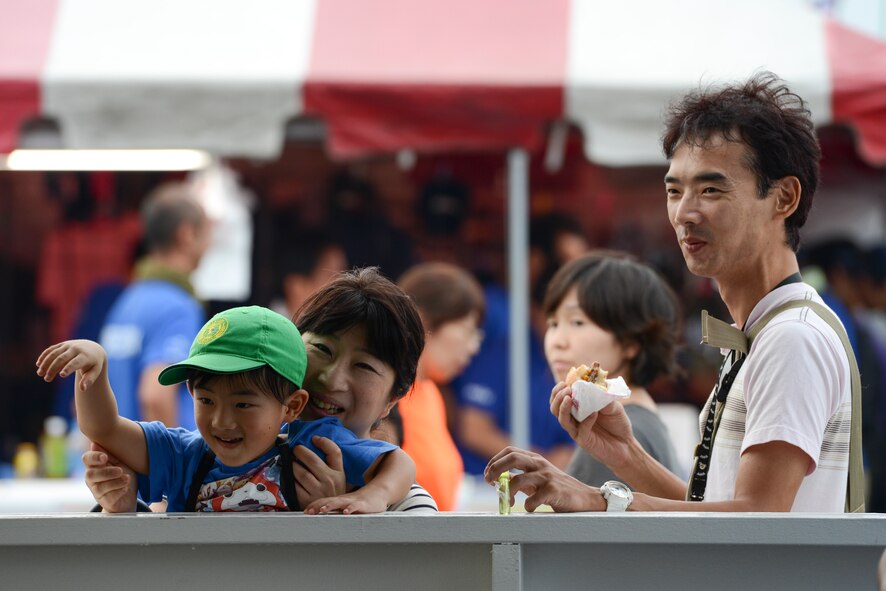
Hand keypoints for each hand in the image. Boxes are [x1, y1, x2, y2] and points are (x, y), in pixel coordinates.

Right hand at [36, 340, 105, 389]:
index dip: (69, 368)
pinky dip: (44, 356)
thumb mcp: (95, 371)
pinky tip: (38, 364)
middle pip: (62, 358)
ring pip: (54, 353)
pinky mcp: (62, 344)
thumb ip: (89, 380)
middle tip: (47, 379)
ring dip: (46, 363)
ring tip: (40, 374)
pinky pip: (51, 349)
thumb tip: (83, 389)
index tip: (61, 375)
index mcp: (85, 356)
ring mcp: (68, 345)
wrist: (93, 349)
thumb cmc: (93, 364)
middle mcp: (76, 349)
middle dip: (53, 368)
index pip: (76, 362)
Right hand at [83, 442, 137, 511]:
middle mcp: (92, 478)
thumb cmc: (123, 475)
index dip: (94, 457)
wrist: (130, 495)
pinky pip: (109, 497)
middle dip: (107, 472)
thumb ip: (109, 454)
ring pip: (100, 487)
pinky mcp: (105, 502)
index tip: (105, 457)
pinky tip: (125, 488)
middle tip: (120, 471)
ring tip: (127, 479)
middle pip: (90, 474)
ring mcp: (97, 491)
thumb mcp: (120, 461)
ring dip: (115, 482)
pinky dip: (119, 491)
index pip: (87, 459)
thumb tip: (94, 443)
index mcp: (95, 465)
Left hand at [293, 436, 346, 508]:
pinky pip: (294, 485)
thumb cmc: (332, 491)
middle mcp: (330, 481)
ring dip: (292, 464)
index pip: (334, 452)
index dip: (324, 442)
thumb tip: (314, 439)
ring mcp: (318, 492)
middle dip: (300, 451)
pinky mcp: (307, 500)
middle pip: (312, 460)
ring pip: (301, 472)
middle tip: (295, 449)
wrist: (331, 514)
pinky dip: (289, 478)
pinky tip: (289, 475)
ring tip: (291, 462)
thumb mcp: (338, 476)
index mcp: (339, 473)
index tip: (314, 438)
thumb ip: (330, 460)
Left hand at [303, 488, 388, 514]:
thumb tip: (318, 515)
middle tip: (308, 511)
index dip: (314, 505)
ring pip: (340, 502)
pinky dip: (351, 509)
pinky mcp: (363, 504)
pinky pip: (356, 506)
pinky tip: (346, 512)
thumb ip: (333, 508)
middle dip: (318, 506)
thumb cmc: (359, 501)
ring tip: (322, 510)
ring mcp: (353, 501)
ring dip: (330, 506)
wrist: (377, 493)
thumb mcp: (344, 504)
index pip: (323, 501)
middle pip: (328, 501)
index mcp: (338, 500)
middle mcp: (343, 499)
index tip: (305, 512)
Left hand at [484, 446, 603, 512]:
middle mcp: (540, 464)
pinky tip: (530, 509)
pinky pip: (533, 499)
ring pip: (519, 480)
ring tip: (509, 503)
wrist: (585, 498)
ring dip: (508, 493)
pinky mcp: (554, 490)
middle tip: (489, 482)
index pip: (510, 451)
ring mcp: (547, 476)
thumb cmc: (557, 489)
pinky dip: (527, 506)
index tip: (488, 474)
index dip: (495, 461)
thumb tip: (498, 480)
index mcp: (535, 459)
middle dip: (496, 469)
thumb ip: (520, 477)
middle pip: (512, 458)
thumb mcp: (537, 479)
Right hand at [550, 382, 634, 469]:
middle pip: (554, 408)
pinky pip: (580, 431)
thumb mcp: (613, 406)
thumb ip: (603, 397)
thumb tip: (594, 388)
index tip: (565, 382)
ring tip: (569, 398)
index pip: (560, 397)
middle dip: (557, 397)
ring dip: (563, 408)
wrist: (626, 445)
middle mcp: (574, 419)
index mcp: (577, 408)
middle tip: (567, 390)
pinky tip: (594, 414)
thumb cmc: (618, 423)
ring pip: (562, 420)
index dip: (558, 390)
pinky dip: (586, 421)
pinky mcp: (584, 441)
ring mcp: (577, 430)